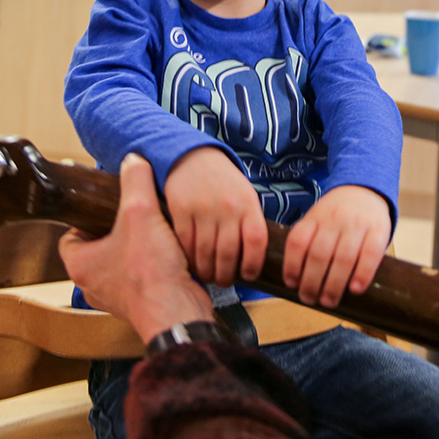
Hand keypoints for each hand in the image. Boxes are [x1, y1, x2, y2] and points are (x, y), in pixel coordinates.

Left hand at [59, 154, 213, 342]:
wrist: (178, 311)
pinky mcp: (140, 301)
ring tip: (152, 230)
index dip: (88, 218)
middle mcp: (94, 284)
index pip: (71, 235)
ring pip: (119, 262)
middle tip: (132, 214)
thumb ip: (135, 182)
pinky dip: (151, 263)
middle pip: (98, 246)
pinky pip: (139, 276)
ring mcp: (116, 295)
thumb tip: (133, 161)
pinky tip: (166, 250)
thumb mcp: (141, 213)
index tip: (105, 207)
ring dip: (135, 247)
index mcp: (81, 264)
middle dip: (116, 230)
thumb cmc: (151, 273)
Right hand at [164, 147, 268, 285]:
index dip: (253, 264)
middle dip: (225, 275)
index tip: (248, 275)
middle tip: (223, 282)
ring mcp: (204, 209)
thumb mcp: (244, 196)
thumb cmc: (223, 183)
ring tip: (207, 276)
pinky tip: (191, 262)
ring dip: (206, 271)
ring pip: (205, 253)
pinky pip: (185, 244)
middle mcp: (228, 207)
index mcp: (248, 204)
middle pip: (228, 253)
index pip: (256, 242)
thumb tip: (251, 260)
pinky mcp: (181, 210)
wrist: (193, 156)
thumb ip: (248, 223)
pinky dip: (188, 258)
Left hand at [282, 185, 390, 307]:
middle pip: (319, 254)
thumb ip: (308, 243)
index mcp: (314, 217)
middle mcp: (334, 219)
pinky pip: (370, 255)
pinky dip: (362, 274)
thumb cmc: (336, 215)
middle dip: (312, 282)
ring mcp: (357, 224)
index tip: (291, 284)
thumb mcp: (316, 219)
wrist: (365, 189)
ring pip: (343, 258)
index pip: (298, 241)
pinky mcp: (379, 230)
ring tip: (329, 301)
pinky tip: (355, 289)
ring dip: (334, 284)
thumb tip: (297, 282)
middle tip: (309, 299)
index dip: (291, 265)